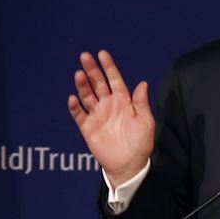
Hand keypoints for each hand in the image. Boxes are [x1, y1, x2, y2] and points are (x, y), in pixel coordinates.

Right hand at [67, 50, 154, 187]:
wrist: (129, 165)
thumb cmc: (141, 143)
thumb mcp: (145, 122)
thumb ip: (141, 103)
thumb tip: (143, 83)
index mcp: (123, 101)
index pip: (114, 79)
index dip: (109, 67)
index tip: (102, 53)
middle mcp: (109, 105)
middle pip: (98, 83)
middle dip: (92, 70)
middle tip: (85, 56)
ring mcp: (97, 115)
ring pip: (87, 95)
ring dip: (82, 85)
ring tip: (79, 74)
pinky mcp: (88, 128)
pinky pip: (79, 115)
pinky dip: (75, 106)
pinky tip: (73, 98)